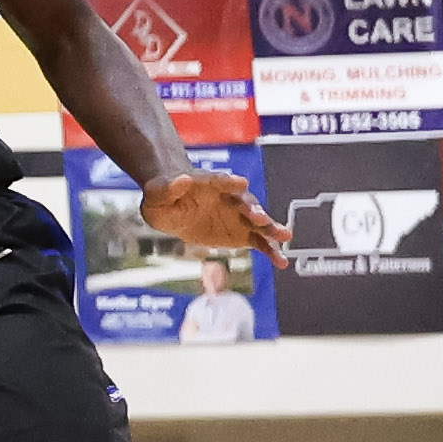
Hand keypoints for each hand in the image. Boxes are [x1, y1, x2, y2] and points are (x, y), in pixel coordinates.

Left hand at [139, 164, 285, 254]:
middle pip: (244, 201)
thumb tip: (181, 179)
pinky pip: (259, 242)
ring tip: (285, 236)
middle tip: (260, 217)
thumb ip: (168, 188)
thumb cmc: (163, 196)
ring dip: (271, 228)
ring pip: (258, 222)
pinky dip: (271, 251)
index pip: (220, 181)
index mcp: (208, 183)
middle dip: (252, 208)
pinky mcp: (241, 233)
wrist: (172, 207)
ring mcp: (238, 216)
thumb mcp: (157, 193)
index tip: (241, 183)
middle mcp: (229, 197)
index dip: (229, 182)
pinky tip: (282, 262)